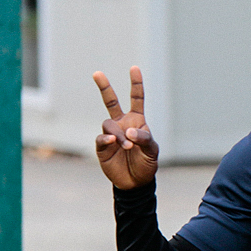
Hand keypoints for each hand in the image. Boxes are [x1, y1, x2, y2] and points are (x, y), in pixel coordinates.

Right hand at [92, 66, 158, 189]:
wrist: (135, 183)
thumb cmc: (146, 164)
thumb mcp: (152, 151)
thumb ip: (144, 139)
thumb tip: (129, 131)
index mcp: (137, 121)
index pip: (136, 99)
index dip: (136, 84)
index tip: (134, 68)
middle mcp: (122, 124)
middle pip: (111, 102)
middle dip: (104, 87)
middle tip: (97, 73)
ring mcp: (111, 134)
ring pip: (109, 124)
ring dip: (118, 134)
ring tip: (127, 146)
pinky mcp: (102, 147)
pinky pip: (101, 138)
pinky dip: (106, 138)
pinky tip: (112, 142)